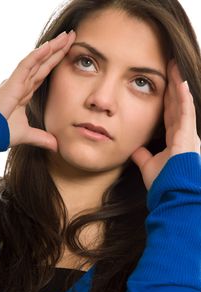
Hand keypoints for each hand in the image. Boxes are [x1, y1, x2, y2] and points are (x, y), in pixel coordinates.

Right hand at [0, 30, 75, 149]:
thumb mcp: (26, 135)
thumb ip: (41, 138)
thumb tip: (56, 146)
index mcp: (24, 93)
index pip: (44, 74)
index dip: (56, 64)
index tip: (69, 54)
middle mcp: (22, 84)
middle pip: (44, 64)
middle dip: (58, 50)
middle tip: (71, 37)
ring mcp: (17, 82)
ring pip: (37, 60)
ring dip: (53, 48)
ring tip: (67, 36)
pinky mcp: (12, 83)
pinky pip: (26, 65)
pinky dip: (38, 56)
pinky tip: (50, 46)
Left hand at [130, 60, 200, 190]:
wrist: (172, 194)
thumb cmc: (164, 182)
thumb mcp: (149, 165)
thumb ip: (143, 156)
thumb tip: (134, 150)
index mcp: (174, 138)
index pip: (169, 113)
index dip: (166, 98)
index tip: (162, 83)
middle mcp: (183, 133)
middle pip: (176, 103)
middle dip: (173, 85)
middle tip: (170, 65)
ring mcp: (187, 133)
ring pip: (182, 103)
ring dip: (178, 84)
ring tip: (175, 65)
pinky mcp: (188, 136)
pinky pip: (186, 113)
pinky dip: (183, 98)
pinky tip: (180, 83)